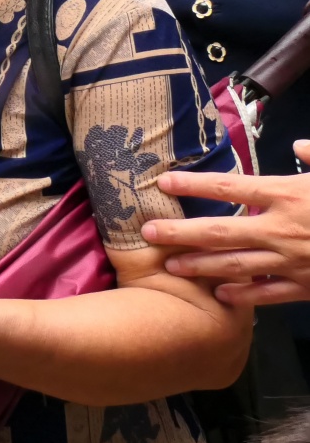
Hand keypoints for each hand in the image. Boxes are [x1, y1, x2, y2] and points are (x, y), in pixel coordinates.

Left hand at [144, 140, 309, 304]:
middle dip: (180, 233)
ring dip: (200, 266)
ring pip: (236, 265)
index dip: (193, 184)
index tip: (163, 181)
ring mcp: (292, 260)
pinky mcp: (306, 286)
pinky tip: (218, 294)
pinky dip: (242, 295)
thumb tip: (299, 146)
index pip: (229, 186)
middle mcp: (282, 228)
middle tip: (148, 233)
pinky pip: (268, 293)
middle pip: (219, 231)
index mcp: (287, 194)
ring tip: (170, 266)